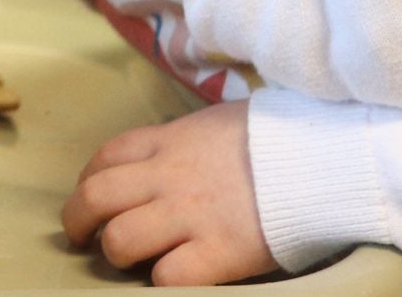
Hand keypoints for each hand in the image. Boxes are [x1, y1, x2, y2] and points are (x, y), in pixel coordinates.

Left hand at [61, 100, 276, 286]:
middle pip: (96, 196)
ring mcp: (191, 214)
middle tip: (81, 238)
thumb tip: (181, 151)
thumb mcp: (220, 121)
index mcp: (170, 140)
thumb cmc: (279, 135)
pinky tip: (172, 277)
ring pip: (121, 239)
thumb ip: (190, 140)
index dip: (87, 180)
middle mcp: (169, 176)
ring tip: (126, 262)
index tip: (90, 197)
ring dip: (115, 254)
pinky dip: (161, 282)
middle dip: (78, 220)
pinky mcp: (220, 252)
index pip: (106, 157)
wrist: (323, 155)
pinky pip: (169, 276)